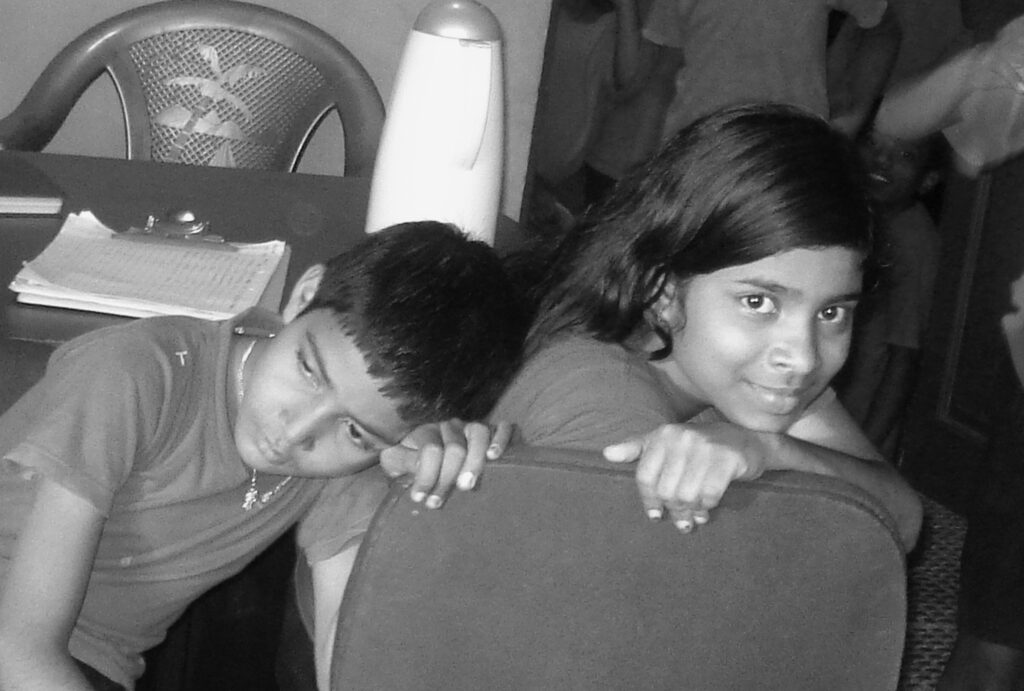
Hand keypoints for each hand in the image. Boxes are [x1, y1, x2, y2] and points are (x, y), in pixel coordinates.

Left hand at [380, 419, 512, 507]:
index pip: (430, 450)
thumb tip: (409, 464)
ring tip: (466, 486)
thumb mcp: (401, 462)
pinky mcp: (497, 432)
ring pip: (479, 433)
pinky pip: (505, 428)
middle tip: (439, 502)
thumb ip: (402, 461)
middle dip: (445, 478)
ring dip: (473, 461)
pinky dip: (501, 439)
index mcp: (428, 432)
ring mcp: (475, 428)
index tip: (419, 498)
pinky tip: (495, 457)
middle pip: (454, 447)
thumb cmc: (418, 465)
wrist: (437, 461)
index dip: (425, 476)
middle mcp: (453, 427)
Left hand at [603, 422, 767, 532]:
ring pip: (687, 494)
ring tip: (694, 518)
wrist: (746, 439)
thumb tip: (606, 454)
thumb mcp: (666, 442)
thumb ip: (636, 448)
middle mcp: (681, 438)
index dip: (648, 500)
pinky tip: (707, 509)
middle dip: (673, 510)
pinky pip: (709, 494)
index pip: (645, 476)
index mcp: (663, 435)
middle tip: (681, 521)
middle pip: (666, 489)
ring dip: (690, 512)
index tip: (655, 515)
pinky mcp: (728, 459)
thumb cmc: (700, 446)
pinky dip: (707, 506)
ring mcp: (706, 447)